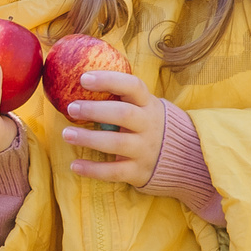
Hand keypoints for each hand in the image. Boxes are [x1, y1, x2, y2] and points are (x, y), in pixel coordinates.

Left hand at [61, 71, 165, 186]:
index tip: (83, 78)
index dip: (109, 80)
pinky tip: (74, 165)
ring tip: (66, 134)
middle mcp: (149, 125)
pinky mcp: (139, 171)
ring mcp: (145, 149)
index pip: (133, 86)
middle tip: (71, 108)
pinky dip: (93, 170)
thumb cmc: (148, 124)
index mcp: (148, 104)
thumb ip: (122, 96)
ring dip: (89, 138)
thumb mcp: (144, 107)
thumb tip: (81, 79)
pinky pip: (114, 172)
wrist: (184, 157)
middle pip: (123, 114)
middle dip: (95, 110)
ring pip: (116, 144)